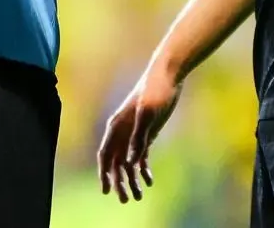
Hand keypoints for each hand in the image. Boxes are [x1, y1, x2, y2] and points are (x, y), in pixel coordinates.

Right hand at [97, 62, 181, 203]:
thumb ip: (139, 137)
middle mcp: (122, 131)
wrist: (169, 74)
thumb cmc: (156, 90)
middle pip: (116, 162)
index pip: (105, 154)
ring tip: (138, 196)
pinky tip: (149, 180)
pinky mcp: (147, 133)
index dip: (104, 173)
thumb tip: (130, 162)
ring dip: (131, 179)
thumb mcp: (148, 113)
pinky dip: (143, 169)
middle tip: (126, 199)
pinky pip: (141, 156)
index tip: (106, 190)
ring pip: (128, 162)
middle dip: (119, 182)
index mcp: (117, 125)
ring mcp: (134, 133)